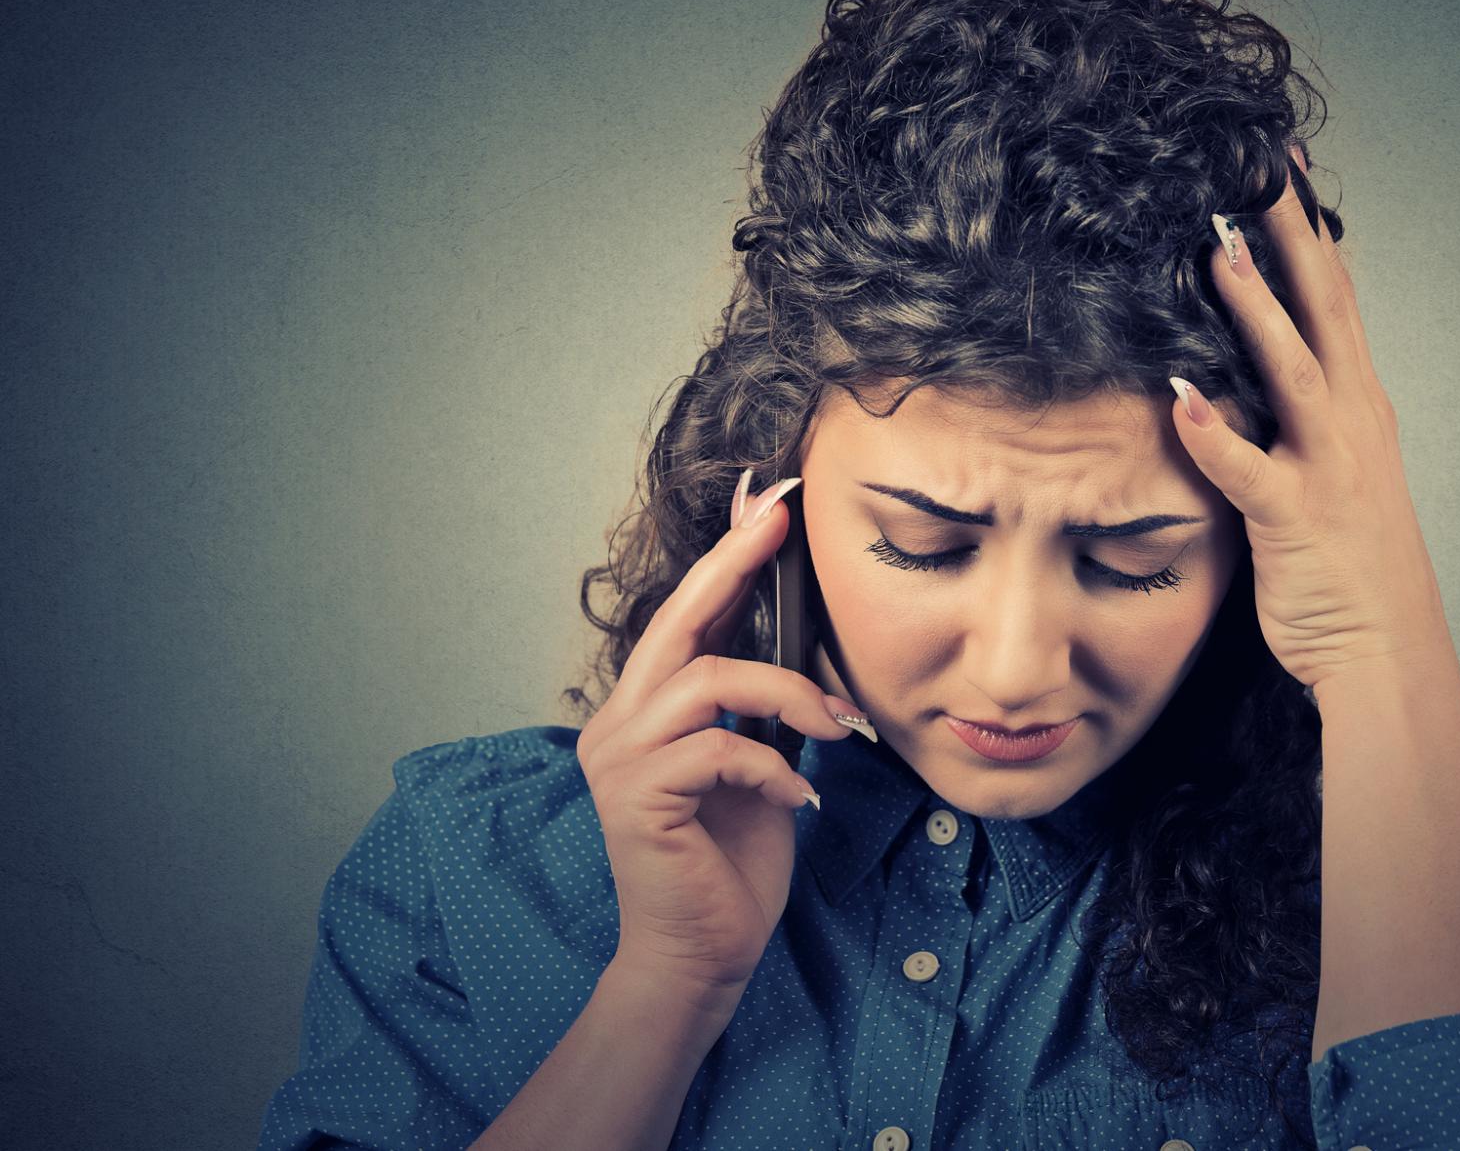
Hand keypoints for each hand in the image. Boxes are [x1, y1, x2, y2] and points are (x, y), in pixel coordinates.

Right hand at [574, 472, 870, 995]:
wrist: (704, 958)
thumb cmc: (731, 866)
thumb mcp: (758, 767)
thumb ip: (760, 711)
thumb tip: (804, 651)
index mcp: (643, 712)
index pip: (685, 617)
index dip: (727, 558)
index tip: (767, 506)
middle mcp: (617, 725)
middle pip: (677, 619)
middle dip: (734, 564)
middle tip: (782, 521)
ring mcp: (619, 759)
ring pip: (710, 679)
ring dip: (790, 697)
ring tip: (836, 730)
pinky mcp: (637, 798)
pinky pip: (721, 748)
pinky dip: (776, 766)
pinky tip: (801, 796)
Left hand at [1168, 142, 1457, 695]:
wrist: (1388, 652)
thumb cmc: (1351, 566)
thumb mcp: (1336, 470)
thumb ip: (1305, 414)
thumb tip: (1257, 363)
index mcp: (1357, 406)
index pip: (1334, 297)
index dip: (1308, 229)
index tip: (1281, 164)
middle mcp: (1351, 421)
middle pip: (1322, 308)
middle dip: (1291, 234)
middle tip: (1260, 165)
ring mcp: (1328, 467)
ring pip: (1293, 371)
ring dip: (1258, 311)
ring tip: (1218, 255)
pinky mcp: (1296, 519)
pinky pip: (1251, 472)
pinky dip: (1218, 436)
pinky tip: (1180, 399)